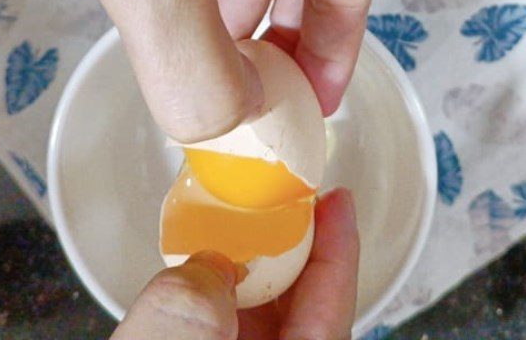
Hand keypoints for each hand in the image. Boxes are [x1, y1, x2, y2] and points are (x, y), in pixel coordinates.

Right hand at [113, 189, 358, 339]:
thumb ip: (186, 315)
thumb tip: (210, 269)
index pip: (330, 315)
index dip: (339, 251)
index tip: (339, 199)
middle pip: (304, 316)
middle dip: (297, 252)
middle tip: (286, 198)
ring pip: (268, 326)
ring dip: (258, 274)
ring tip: (246, 226)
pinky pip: (234, 334)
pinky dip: (227, 300)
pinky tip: (210, 274)